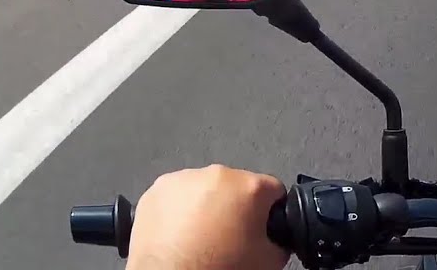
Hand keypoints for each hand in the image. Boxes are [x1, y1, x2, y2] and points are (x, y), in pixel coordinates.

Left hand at [126, 165, 289, 269]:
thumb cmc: (217, 268)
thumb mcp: (269, 262)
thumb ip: (279, 241)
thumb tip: (275, 238)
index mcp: (250, 187)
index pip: (274, 190)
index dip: (270, 212)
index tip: (262, 228)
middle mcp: (218, 175)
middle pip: (236, 187)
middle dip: (234, 208)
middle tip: (227, 239)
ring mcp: (184, 179)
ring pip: (204, 188)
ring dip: (205, 207)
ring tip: (199, 238)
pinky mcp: (157, 190)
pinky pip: (176, 196)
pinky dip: (178, 212)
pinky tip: (179, 236)